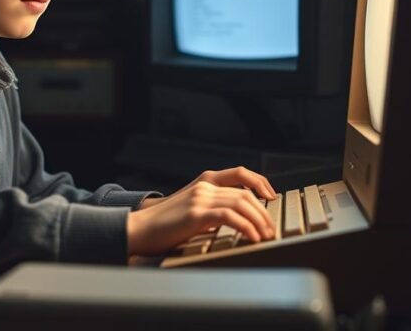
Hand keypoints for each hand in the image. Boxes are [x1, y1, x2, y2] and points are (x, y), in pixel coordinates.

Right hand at [126, 167, 277, 255]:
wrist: (139, 228)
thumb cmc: (163, 224)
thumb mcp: (190, 209)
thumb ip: (210, 207)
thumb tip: (235, 219)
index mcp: (204, 181)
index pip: (240, 173)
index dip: (260, 182)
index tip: (271, 197)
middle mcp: (204, 186)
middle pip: (246, 193)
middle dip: (263, 211)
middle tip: (271, 227)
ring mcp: (200, 198)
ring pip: (242, 203)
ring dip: (259, 220)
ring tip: (266, 235)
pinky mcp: (197, 214)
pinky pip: (230, 216)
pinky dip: (246, 227)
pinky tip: (252, 237)